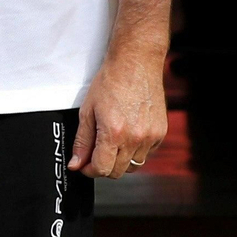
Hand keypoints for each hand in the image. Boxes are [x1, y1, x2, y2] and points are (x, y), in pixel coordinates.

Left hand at [69, 41, 167, 178]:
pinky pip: (146, 154)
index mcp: (114, 133)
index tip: (84, 166)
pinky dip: (134, 151)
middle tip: (94, 154)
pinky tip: (127, 134)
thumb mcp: (87, 111)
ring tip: (111, 141)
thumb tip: (76, 163)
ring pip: (133, 165)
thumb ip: (82, 141)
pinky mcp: (160, 133)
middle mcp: (135, 138)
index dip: (89, 170)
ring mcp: (151, 137)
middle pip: (117, 171)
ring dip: (119, 160)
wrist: (135, 65)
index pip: (102, 169)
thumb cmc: (110, 82)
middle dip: (103, 167)